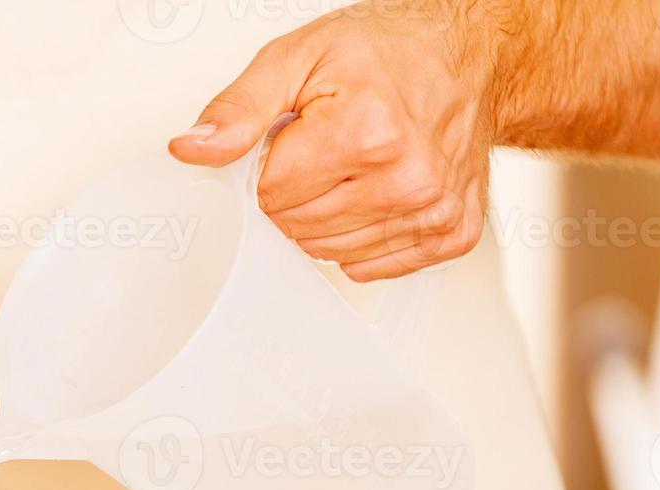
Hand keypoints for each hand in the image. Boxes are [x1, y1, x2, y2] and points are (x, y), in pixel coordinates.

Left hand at [169, 1, 495, 280]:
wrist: (466, 54)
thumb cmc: (387, 52)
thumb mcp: (297, 58)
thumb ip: (239, 109)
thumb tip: (193, 147)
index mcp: (367, 132)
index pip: (270, 194)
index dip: (272, 165)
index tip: (298, 136)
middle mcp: (407, 178)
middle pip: (297, 227)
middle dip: (296, 191)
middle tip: (327, 147)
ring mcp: (433, 210)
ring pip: (329, 252)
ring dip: (326, 216)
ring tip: (354, 165)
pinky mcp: (451, 234)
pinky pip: (370, 267)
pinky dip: (361, 237)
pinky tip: (376, 193)